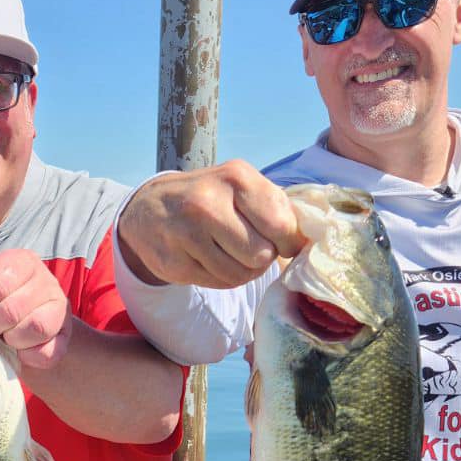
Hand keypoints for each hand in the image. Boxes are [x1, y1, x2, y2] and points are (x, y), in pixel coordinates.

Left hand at [0, 249, 72, 370]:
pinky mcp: (65, 334)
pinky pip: (47, 352)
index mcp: (21, 261)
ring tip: (6, 336)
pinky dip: (28, 356)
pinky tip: (20, 350)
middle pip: (12, 310)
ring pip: (35, 328)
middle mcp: (45, 279)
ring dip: (12, 340)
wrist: (15, 325)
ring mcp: (60, 306)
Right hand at [116, 160, 305, 287]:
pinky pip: (218, 283)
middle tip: (248, 246)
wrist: (150, 209)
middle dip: (261, 257)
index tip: (281, 241)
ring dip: (242, 270)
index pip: (281, 224)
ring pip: (240, 273)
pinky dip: (220, 277)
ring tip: (228, 253)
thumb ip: (277, 208)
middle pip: (261, 255)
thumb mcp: (241, 186)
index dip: (287, 241)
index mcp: (236, 177)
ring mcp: (186, 232)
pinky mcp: (173, 261)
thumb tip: (311, 242)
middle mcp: (208, 202)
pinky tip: (208, 259)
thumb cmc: (211, 198)